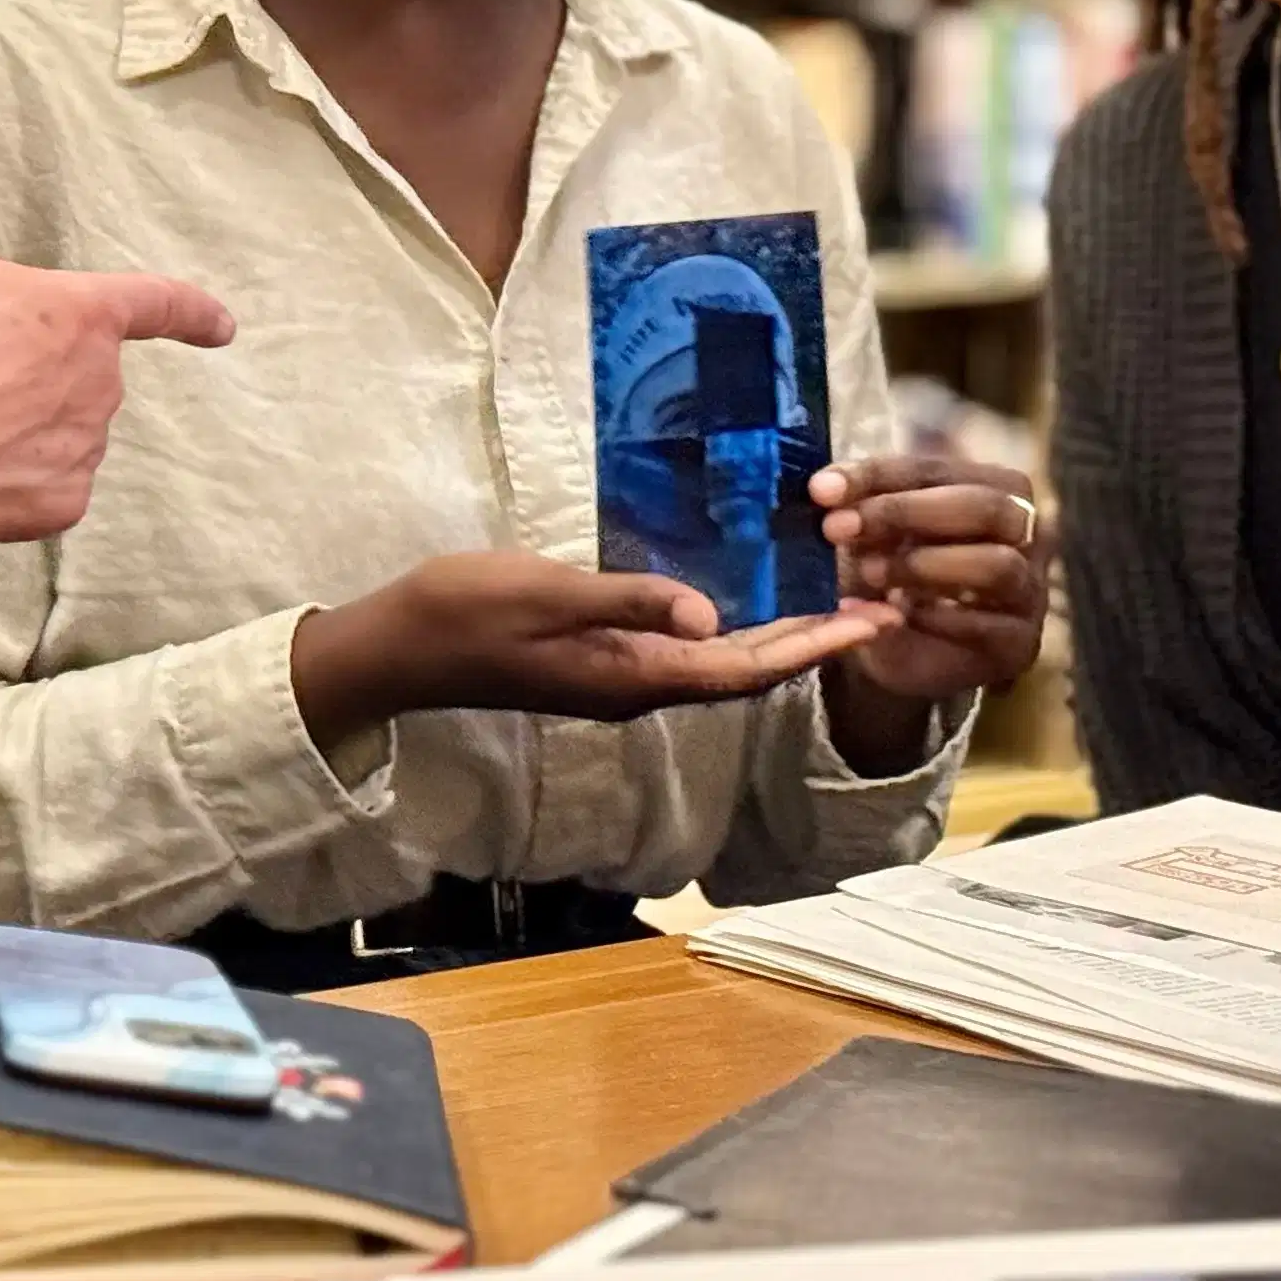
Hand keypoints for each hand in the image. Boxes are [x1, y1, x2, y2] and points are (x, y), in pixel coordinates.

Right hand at [0, 205, 235, 573]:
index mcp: (83, 314)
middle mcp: (100, 384)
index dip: (192, 312)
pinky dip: (5, 479)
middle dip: (30, 370)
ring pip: (56, 431)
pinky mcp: (56, 509)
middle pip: (77, 373)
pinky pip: (38, 488)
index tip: (223, 326)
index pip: (158, 303)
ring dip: (15, 425)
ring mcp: (82, 451)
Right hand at [287, 551, 886, 747]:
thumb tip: (714, 616)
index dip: (815, 646)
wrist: (402, 647)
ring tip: (829, 601)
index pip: (746, 669)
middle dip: (815, 641)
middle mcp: (638, 687)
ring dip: (778, 635)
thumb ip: (631, 601)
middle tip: (878, 608)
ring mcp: (618, 679)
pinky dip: (731, 626)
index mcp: (635, 676)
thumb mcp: (551, 593)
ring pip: (720, 663)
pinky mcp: (600, 663)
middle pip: (747, 671)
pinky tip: (741, 598)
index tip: (874, 622)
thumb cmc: (469, 611)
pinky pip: (686, 651)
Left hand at [810, 456, 1048, 766]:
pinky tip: (896, 615)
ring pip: (996, 564)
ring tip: (869, 572)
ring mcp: (1030, 590)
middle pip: (983, 506)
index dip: (877, 475)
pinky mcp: (1019, 643)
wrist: (895, 647)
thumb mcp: (870, 531)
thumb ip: (857, 503)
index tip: (821, 490)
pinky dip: (937, 618)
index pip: (938, 468)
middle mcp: (1026, 532)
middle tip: (839, 529)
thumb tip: (825, 487)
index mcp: (993, 485)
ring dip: (923, 566)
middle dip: (904, 513)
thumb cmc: (889, 571)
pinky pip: (988, 625)